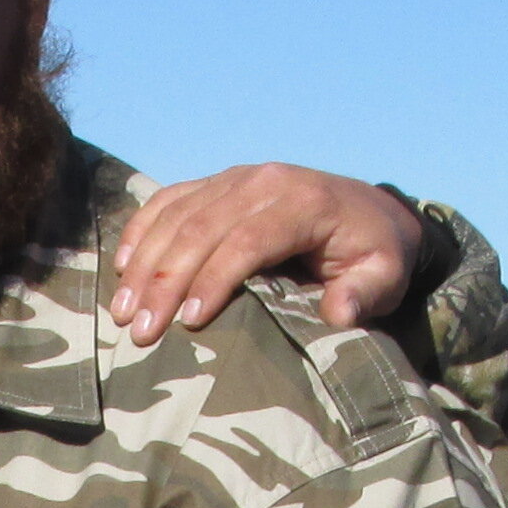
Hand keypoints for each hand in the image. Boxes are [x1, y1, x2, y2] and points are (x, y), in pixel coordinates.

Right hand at [110, 165, 421, 342]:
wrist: (370, 210)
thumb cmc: (373, 252)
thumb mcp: (385, 275)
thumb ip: (364, 294)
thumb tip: (338, 313)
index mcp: (304, 203)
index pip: (247, 241)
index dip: (214, 280)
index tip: (188, 323)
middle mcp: (264, 181)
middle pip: (201, 228)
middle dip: (166, 281)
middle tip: (141, 330)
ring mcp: (236, 177)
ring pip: (177, 215)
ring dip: (145, 262)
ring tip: (123, 310)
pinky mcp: (217, 182)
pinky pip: (169, 199)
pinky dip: (141, 230)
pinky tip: (122, 266)